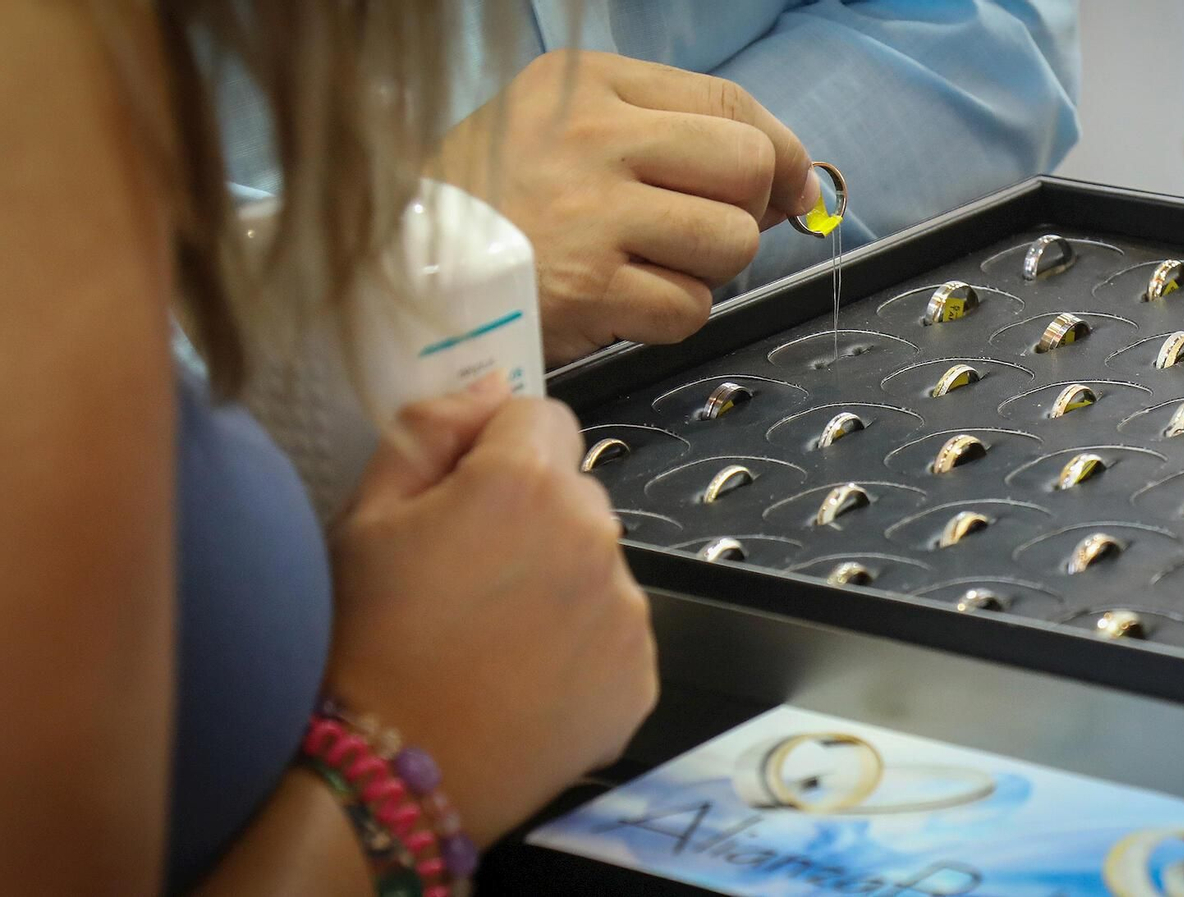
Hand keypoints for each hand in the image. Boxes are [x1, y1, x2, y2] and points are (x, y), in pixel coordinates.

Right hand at [325, 374, 657, 842]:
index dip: (497, 450)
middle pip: (576, 491)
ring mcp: (626, 610)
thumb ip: (431, 428)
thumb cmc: (363, 639)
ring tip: (493, 638)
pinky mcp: (640, 674)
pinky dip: (582, 646)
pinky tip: (524, 678)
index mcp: (526, 482)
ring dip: (561, 580)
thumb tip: (492, 388)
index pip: (541, 417)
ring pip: (599, 562)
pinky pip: (616, 632)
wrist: (385, 777)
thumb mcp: (364, 513)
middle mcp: (595, 534)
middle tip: (469, 578)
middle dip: (533, 515)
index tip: (461, 499)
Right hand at [438, 50, 819, 365]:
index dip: (780, 152)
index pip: (731, 104)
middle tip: (699, 233)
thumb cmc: (494, 200)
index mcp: (592, 86)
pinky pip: (689, 308)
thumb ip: (672, 135)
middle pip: (747, 168)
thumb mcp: (566, 127)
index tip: (784, 186)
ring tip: (648, 268)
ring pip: (730, 243)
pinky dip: (670, 316)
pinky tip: (622, 304)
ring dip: (706, 269)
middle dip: (744, 211)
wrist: (401, 268)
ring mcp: (593, 217)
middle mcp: (595, 140)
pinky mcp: (591, 292)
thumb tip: (791, 181)